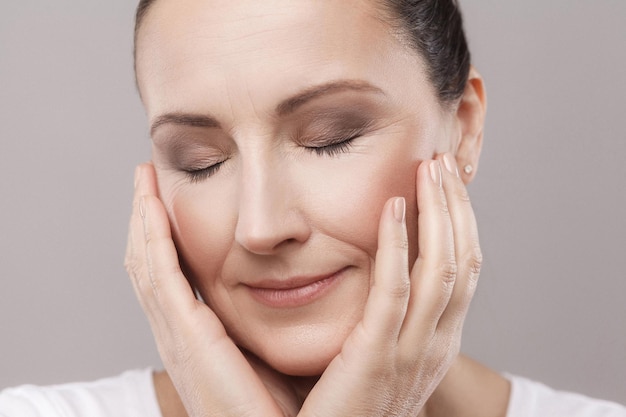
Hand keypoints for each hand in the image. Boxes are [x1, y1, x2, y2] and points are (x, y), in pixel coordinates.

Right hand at [125, 163, 298, 416]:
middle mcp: (180, 336)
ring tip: (143, 179)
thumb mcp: (275, 356)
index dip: (162, 237)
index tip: (165, 198)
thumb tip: (300, 287)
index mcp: (198, 340)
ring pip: (146, 265)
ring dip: (142, 219)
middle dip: (144, 220)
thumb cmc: (288, 410)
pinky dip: (151, 239)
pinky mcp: (187, 340)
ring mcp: (178, 338)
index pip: (171, 277)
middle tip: (144, 177)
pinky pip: (160, 277)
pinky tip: (152, 204)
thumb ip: (276, 322)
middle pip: (149, 265)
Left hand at [297, 153, 481, 416]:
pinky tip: (393, 207)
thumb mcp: (375, 356)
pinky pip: (397, 292)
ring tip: (429, 169)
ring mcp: (412, 353)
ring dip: (441, 214)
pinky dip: (400, 246)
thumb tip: (369, 273)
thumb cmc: (339, 406)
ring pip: (444, 270)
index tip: (444, 184)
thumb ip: (380, 316)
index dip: (459, 224)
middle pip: (464, 262)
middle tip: (442, 162)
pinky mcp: (378, 358)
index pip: (461, 271)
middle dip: (457, 208)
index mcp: (434, 343)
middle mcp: (435, 346)